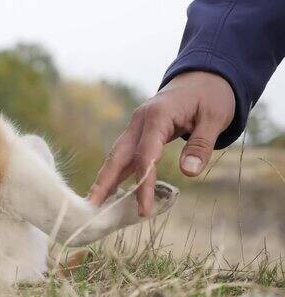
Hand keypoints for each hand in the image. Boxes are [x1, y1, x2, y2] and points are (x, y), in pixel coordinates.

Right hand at [88, 71, 234, 215]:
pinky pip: (126, 154)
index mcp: (157, 115)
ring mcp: (137, 126)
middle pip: (118, 154)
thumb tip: (188, 173)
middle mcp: (140, 121)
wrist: (203, 76)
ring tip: (94, 203)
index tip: (143, 209)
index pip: (145, 155)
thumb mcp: (215, 118)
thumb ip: (201, 145)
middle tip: (92, 206)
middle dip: (104, 181)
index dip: (142, 184)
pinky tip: (109, 189)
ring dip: (106, 178)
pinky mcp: (139, 132)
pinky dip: (117, 172)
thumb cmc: (211, 96)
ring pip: (117, 155)